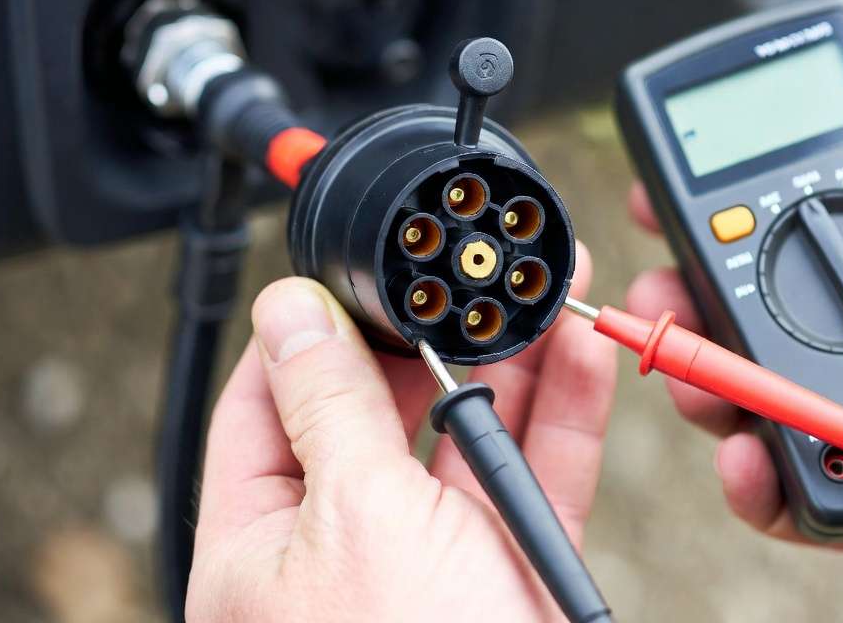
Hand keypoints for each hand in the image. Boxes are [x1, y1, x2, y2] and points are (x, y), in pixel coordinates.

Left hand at [188, 242, 615, 620]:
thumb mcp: (354, 520)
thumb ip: (327, 407)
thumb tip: (288, 313)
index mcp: (264, 539)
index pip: (268, 403)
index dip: (308, 329)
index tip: (350, 271)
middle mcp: (345, 543)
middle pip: (380, 407)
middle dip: (429, 333)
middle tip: (465, 273)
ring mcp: (434, 555)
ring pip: (469, 432)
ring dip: (510, 359)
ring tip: (540, 287)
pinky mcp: (510, 570)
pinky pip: (536, 474)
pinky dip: (562, 413)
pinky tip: (578, 354)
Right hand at [627, 21, 842, 593]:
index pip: (778, 236)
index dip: (713, 222)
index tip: (665, 204)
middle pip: (748, 325)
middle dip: (683, 308)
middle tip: (657, 294)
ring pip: (759, 408)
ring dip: (706, 393)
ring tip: (696, 380)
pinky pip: (806, 496)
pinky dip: (760, 486)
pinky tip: (750, 458)